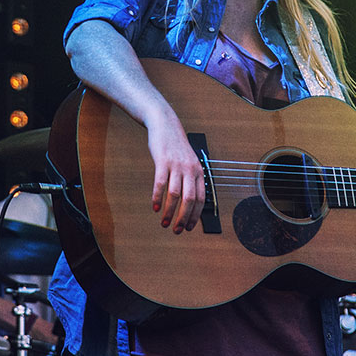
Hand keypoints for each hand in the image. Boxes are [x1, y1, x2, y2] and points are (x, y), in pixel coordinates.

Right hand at [146, 111, 205, 233]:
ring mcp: (176, 165)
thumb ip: (190, 179)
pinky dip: (157, 197)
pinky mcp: (163, 161)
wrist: (165, 125)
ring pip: (175, 194)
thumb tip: (189, 202)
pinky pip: (160, 183)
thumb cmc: (176, 147)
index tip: (189, 227)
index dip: (195, 216)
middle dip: (183, 218)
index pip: (201, 199)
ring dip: (169, 212)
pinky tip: (155, 207)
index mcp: (199, 171)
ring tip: (163, 222)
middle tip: (176, 230)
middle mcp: (190, 169)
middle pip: (189, 200)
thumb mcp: (189, 162)